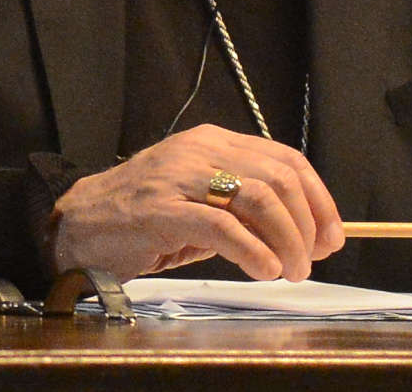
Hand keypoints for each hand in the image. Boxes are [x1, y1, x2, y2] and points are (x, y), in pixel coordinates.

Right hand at [48, 124, 343, 281]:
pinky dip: (252, 251)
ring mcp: (179, 177)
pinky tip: (263, 270)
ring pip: (257, 198)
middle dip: (306, 224)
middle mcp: (200, 150)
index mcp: (214, 141)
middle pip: (278, 178)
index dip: (318, 199)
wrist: (79, 223)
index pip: (285, 159)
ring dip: (285, 241)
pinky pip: (221, 227)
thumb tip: (304, 233)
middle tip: (310, 260)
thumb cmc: (145, 217)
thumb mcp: (201, 200)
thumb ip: (245, 206)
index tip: (331, 236)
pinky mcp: (161, 209)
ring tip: (289, 271)